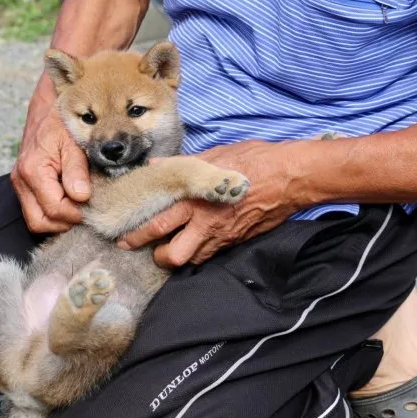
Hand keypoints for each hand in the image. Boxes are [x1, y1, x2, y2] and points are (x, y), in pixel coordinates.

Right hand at [11, 95, 90, 232]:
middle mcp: (21, 180)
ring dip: (57, 220)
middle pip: (38, 222)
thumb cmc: (61, 122)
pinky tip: (68, 203)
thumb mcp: (74, 142)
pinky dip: (51, 213)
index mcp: (33, 170)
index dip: (75, 214)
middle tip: (84, 213)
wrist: (46, 109)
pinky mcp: (23, 185)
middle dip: (63, 223)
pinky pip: (35, 210)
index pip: (54, 209)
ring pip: (35, 220)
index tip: (92, 209)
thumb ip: (77, 170)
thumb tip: (81, 196)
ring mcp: (20, 184)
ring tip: (77, 208)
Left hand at [117, 140, 304, 267]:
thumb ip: (181, 165)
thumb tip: (154, 166)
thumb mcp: (214, 156)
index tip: (124, 239)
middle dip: (157, 257)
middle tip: (148, 250)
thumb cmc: (253, 160)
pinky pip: (211, 255)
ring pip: (191, 261)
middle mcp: (205, 223)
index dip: (137, 236)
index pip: (158, 224)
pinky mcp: (236, 242)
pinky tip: (195, 242)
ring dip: (179, 257)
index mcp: (194, 200)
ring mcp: (222, 236)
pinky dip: (199, 252)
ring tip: (171, 246)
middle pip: (172, 255)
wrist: (291, 177)